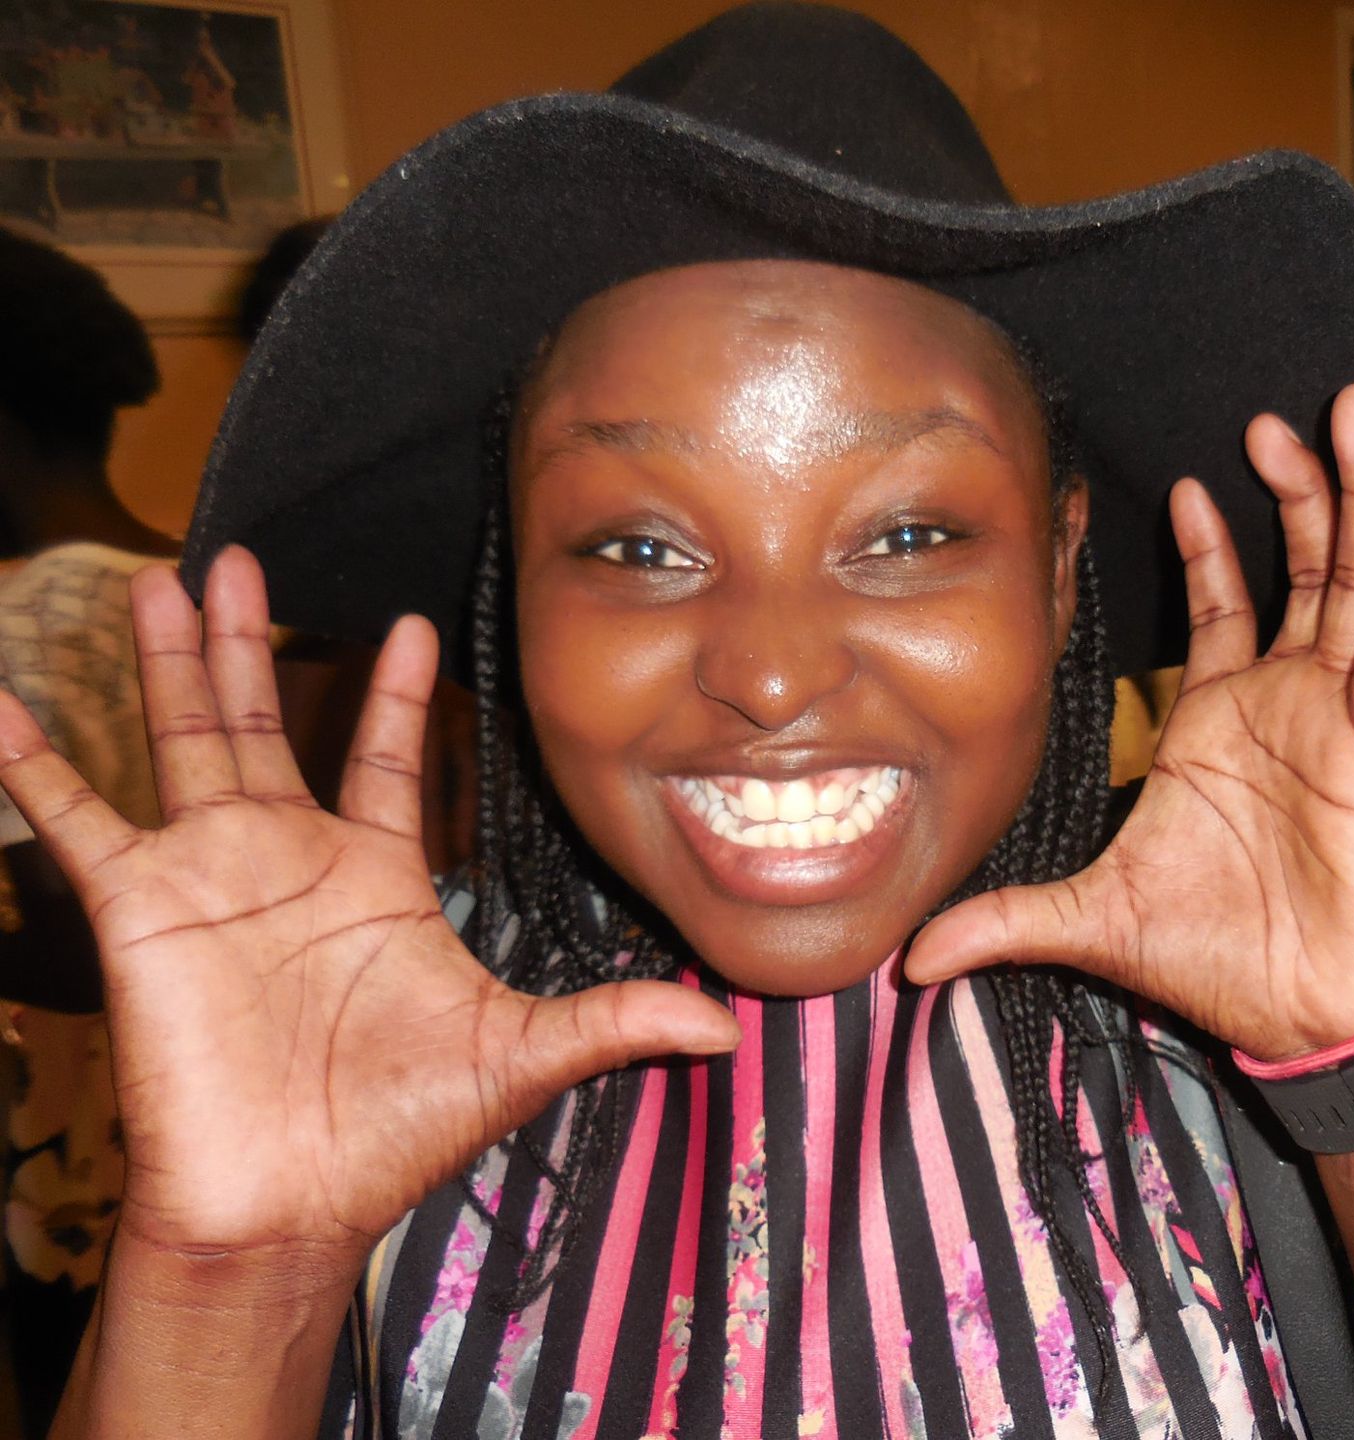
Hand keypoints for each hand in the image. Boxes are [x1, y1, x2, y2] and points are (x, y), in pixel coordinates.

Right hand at [0, 549, 737, 1272]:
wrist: (290, 1204)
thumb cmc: (393, 1134)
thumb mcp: (518, 1055)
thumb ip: (612, 1019)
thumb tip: (723, 1023)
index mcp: (377, 876)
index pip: (391, 759)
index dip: (402, 694)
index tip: (413, 622)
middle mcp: (290, 857)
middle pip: (267, 719)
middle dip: (250, 639)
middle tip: (235, 556)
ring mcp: (210, 872)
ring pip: (182, 736)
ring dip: (167, 658)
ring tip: (158, 576)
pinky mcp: (139, 905)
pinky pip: (72, 817)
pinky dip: (34, 763)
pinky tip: (4, 705)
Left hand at [907, 386, 1353, 1062]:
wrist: (1309, 1023)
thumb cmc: (1223, 958)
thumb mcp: (1095, 922)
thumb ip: (1009, 920)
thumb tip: (912, 955)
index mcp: (1221, 720)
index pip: (1223, 603)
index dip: (1210, 541)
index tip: (1184, 480)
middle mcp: (1287, 702)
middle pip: (1305, 566)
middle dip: (1304, 483)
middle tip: (1297, 411)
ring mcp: (1338, 720)